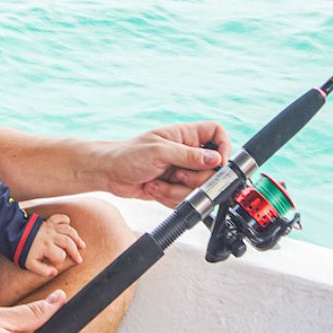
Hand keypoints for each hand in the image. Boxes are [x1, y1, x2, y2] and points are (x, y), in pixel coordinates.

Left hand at [26, 213, 84, 277]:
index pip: (61, 255)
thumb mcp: (30, 264)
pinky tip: (69, 225)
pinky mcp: (48, 222)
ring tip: (81, 245)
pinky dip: (66, 220)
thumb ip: (43, 270)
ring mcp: (50, 227)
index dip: (61, 260)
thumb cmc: (23, 251)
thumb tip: (55, 272)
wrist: (15, 235)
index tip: (59, 263)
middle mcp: (50, 236)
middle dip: (75, 251)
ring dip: (76, 237)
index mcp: (46, 247)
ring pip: (68, 230)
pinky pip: (60, 218)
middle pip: (68, 242)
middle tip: (79, 259)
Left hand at [89, 121, 231, 207]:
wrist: (109, 174)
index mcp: (185, 135)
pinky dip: (169, 198)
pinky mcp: (175, 188)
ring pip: (198, 188)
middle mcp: (186, 153)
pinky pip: (185, 200)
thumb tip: (215, 159)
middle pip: (211, 169)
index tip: (218, 162)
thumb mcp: (159, 151)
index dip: (223, 146)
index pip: (216, 132)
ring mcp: (182, 171)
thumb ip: (188, 156)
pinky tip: (154, 189)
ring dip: (176, 190)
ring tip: (157, 181)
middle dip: (191, 178)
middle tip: (173, 173)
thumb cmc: (128, 154)